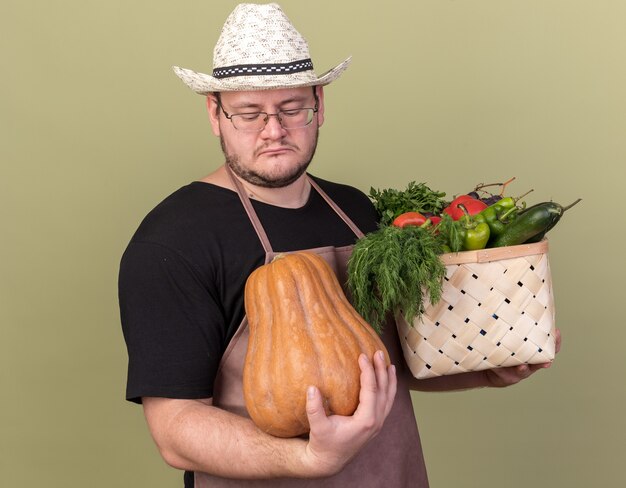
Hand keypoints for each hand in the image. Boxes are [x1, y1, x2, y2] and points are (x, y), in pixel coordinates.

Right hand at [302, 351, 396, 476]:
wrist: (330, 461)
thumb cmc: (323, 443)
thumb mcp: (317, 427)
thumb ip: (314, 408)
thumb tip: (311, 387)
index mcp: (366, 421)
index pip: (371, 390)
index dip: (368, 371)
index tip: (362, 356)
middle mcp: (376, 422)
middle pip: (384, 391)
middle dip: (381, 370)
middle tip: (378, 352)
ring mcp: (378, 424)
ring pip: (389, 398)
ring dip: (389, 379)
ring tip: (389, 364)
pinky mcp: (376, 424)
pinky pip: (387, 403)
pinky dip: (388, 390)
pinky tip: (386, 380)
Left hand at [484, 328, 561, 387]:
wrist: (491, 366)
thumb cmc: (503, 344)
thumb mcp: (509, 333)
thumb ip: (512, 322)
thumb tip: (511, 294)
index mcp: (533, 350)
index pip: (549, 346)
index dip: (555, 342)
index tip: (556, 333)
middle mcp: (530, 362)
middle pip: (541, 362)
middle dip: (544, 360)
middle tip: (547, 359)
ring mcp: (518, 370)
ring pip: (523, 371)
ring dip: (522, 369)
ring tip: (521, 367)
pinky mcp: (505, 376)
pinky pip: (503, 373)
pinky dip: (500, 370)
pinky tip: (496, 367)